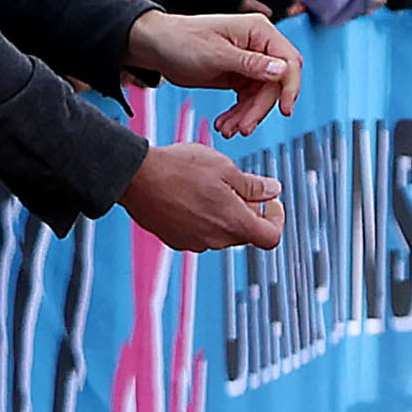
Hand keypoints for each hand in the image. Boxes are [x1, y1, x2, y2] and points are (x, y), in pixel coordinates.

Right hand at [120, 142, 283, 250]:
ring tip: (209, 186)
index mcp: (234, 224)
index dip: (276, 219)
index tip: (271, 202)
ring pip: (222, 231)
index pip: (271, 237)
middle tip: (237, 185)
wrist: (135, 176)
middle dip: (249, 210)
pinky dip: (203, 217)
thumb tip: (274, 191)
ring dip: (224, 213)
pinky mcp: (175, 240)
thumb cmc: (180, 168)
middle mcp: (216, 240)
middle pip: (246, 232)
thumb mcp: (225, 168)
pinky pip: (200, 232)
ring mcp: (194, 243)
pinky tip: (190, 195)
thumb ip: (253, 185)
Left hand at [126, 10, 301, 135]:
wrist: (156, 46)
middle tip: (244, 127)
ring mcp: (250, 62)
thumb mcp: (215, 54)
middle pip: (274, 84)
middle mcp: (258, 46)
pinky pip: (248, 99)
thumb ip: (250, 63)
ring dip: (247, 115)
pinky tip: (225, 123)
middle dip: (259, 108)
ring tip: (229, 129)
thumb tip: (282, 71)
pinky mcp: (240, 76)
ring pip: (261, 96)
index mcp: (258, 31)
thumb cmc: (180, 40)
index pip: (289, 60)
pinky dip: (238, 114)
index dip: (290, 86)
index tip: (284, 109)